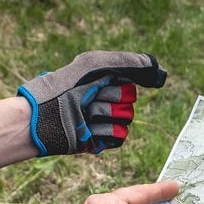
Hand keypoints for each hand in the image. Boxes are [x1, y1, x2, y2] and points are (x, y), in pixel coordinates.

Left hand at [18, 51, 166, 155]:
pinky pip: (119, 137)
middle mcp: (107, 100)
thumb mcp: (96, 64)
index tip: (95, 83)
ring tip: (83, 115)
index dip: (115, 84)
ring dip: (103, 116)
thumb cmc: (64, 87)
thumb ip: (130, 63)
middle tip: (86, 100)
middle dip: (108, 100)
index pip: (130, 84)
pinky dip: (103, 132)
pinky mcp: (101, 140)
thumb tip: (160, 71)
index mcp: (106, 81)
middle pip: (129, 102)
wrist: (42, 117)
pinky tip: (87, 129)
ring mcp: (104, 121)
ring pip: (126, 120)